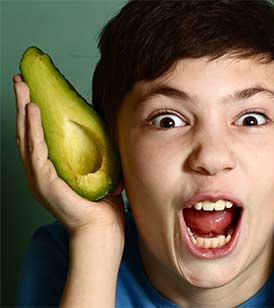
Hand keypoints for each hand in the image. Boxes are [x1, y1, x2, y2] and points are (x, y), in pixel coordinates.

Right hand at [13, 74, 125, 242]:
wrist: (101, 230)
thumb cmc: (102, 204)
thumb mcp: (98, 171)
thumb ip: (96, 153)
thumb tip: (105, 131)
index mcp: (51, 170)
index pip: (38, 135)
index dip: (34, 112)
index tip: (35, 90)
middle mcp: (39, 172)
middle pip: (26, 131)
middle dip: (23, 103)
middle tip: (20, 80)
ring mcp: (38, 177)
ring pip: (26, 136)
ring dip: (24, 109)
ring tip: (22, 86)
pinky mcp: (44, 181)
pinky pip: (36, 149)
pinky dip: (33, 128)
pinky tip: (33, 109)